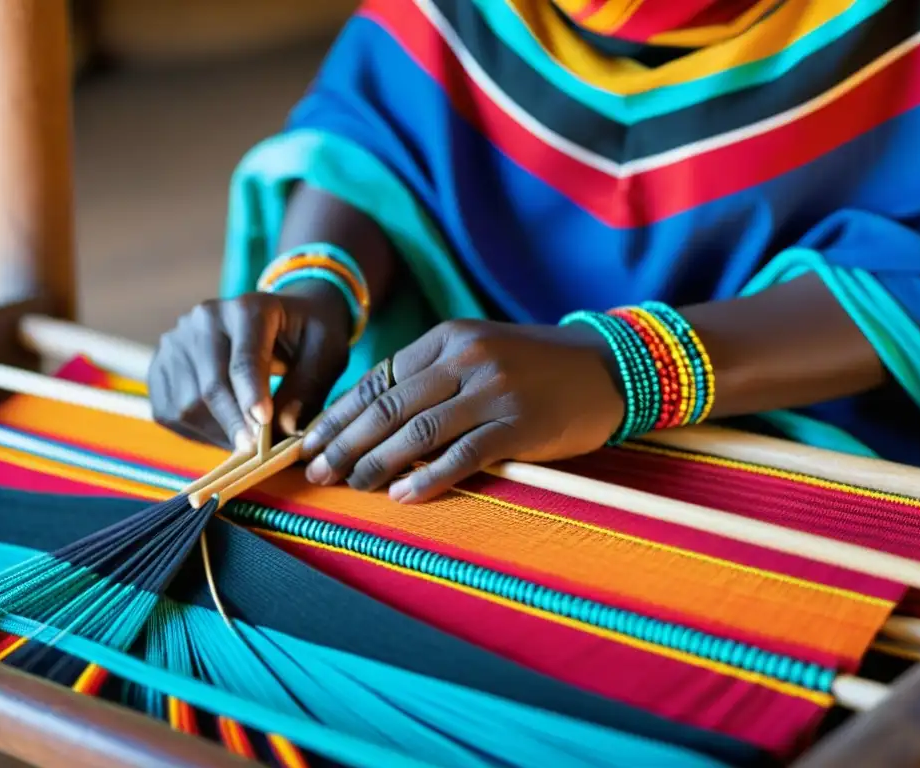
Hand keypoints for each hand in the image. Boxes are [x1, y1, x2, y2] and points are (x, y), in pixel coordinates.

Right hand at [148, 281, 350, 450]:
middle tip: (256, 452)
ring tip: (247, 445)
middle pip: (210, 385)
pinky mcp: (162, 364)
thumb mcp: (327, 351)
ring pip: (185, 403)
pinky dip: (195, 432)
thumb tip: (283, 428)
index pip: (244, 359)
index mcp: (249, 309)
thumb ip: (309, 386)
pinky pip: (169, 411)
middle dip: (234, 423)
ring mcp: (178, 340)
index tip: (264, 427)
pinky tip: (225, 434)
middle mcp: (205, 318)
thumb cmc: (310, 334)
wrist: (283, 315)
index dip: (251, 396)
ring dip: (216, 433)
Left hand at [300, 319, 624, 502]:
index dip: (340, 414)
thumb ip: (432, 377)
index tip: (311, 441)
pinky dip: (428, 477)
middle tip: (316, 471)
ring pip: (417, 432)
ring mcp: (493, 391)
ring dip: (376, 463)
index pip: (379, 379)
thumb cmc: (535, 365)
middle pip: (389, 407)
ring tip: (351, 486)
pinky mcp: (519, 426)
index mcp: (449, 338)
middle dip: (345, 442)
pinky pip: (462, 455)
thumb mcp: (479, 352)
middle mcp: (466, 359)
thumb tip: (373, 419)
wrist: (609, 366)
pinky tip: (403, 495)